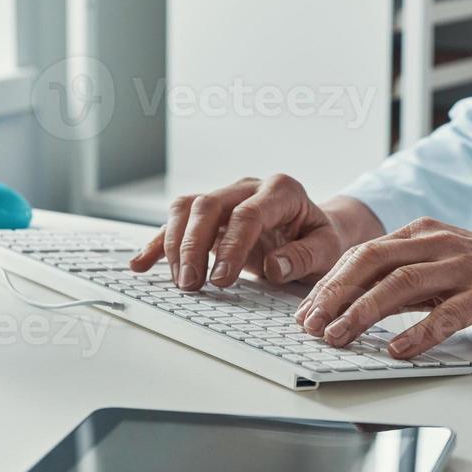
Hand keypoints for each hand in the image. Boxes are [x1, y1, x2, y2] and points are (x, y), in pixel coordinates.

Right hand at [129, 174, 383, 290]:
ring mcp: (226, 198)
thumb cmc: (322, 238)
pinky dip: (158, 243)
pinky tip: (142, 264)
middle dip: (194, 246)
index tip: (222, 280)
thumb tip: (275, 267)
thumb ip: (305, 256)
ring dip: (175, 245)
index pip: (248, 213)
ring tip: (178, 282)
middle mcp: (248, 187)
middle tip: (191, 284)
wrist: (315, 228)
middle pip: (208, 205)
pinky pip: (177, 222)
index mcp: (281, 191)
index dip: (232, 246)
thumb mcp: (329, 249)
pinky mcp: (209, 214)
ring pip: (186, 208)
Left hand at [294, 217, 471, 358]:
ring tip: (337, 339)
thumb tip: (360, 304)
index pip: (362, 253)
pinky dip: (416, 334)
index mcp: (425, 233)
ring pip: (399, 286)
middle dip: (333, 295)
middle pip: (371, 263)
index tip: (306, 312)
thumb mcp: (449, 265)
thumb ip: (409, 277)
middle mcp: (440, 243)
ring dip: (361, 314)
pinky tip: (396, 351)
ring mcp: (465, 267)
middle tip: (309, 326)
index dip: (329, 283)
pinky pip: (445, 314)